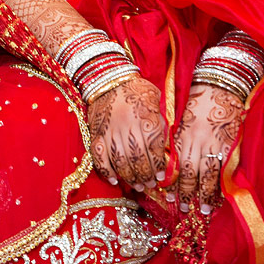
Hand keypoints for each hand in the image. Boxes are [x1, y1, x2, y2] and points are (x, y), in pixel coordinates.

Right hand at [87, 75, 167, 189]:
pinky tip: (114, 180)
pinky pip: (99, 158)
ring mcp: (110, 132)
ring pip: (121, 163)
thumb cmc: (137, 90)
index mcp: (146, 120)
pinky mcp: (96, 133)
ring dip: (130, 178)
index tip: (161, 177)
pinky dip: (106, 171)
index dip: (159, 168)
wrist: (110, 78)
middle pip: (138, 160)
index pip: (154, 152)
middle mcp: (129, 127)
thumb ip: (161, 125)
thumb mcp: (156, 102)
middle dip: (146, 177)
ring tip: (137, 185)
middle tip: (150, 184)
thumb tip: (167, 150)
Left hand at [170, 84, 243, 214]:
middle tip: (182, 209)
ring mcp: (213, 143)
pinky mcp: (228, 145)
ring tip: (202, 211)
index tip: (167, 195)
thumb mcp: (182, 116)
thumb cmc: (198, 99)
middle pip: (189, 172)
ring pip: (206, 174)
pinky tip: (218, 197)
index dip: (171, 181)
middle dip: (186, 193)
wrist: (219, 85)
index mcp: (181, 132)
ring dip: (203, 195)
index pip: (174, 163)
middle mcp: (195, 140)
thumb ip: (177, 137)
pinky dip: (219, 185)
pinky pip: (222, 169)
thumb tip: (170, 160)